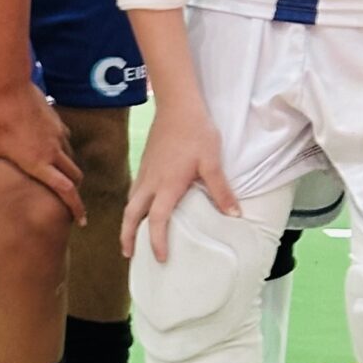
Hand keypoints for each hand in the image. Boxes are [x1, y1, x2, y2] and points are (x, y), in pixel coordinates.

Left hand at [0, 77, 84, 221]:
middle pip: (74, 176)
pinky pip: (64, 139)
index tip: (82, 220)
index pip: (66, 191)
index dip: (77, 207)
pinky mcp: (56, 120)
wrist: (7, 85)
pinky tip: (48, 146)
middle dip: (74, 190)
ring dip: (68, 169)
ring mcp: (57, 135)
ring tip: (58, 174)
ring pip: (71, 157)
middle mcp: (53, 151)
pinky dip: (62, 149)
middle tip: (69, 198)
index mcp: (39, 163)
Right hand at [121, 99, 238, 260]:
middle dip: (127, 235)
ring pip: (130, 202)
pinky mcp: (145, 163)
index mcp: (167, 185)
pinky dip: (133, 205)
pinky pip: (134, 190)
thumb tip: (235, 215)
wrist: (177, 104)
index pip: (157, 220)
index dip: (156, 241)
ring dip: (128, 221)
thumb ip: (220, 190)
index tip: (159, 258)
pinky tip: (140, 207)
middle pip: (132, 214)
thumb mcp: (212, 161)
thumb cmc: (196, 132)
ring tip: (131, 237)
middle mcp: (151, 182)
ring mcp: (145, 171)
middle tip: (129, 255)